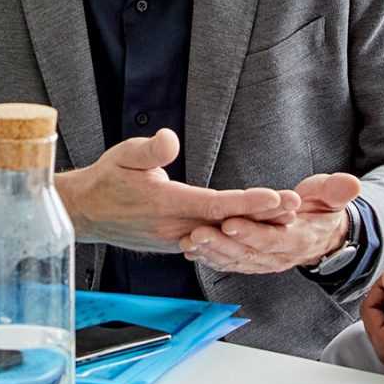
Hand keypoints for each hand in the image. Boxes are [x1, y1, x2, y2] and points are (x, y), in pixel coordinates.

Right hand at [54, 130, 297, 251]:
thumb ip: (149, 150)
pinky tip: (258, 229)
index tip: (276, 197)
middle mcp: (176, 227)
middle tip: (297, 208)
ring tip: (287, 216)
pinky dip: (236, 234)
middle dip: (264, 216)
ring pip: (223, 234)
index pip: (216, 204)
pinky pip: (212, 240)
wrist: (86, 213)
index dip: (248, 202)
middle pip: (228, 223)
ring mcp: (177, 240)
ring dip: (255, 227)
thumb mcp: (123, 155)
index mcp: (166, 204)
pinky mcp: (177, 244)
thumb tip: (171, 139)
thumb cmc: (106, 179)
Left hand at [182, 171, 360, 275]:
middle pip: (247, 253)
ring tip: (188, 242)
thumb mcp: (332, 196)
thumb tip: (352, 184)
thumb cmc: (324, 209)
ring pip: (235, 261)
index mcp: (299, 238)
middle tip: (195, 233)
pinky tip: (191, 251)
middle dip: (220, 244)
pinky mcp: (253, 263)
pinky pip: (230, 264)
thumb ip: (337, 190)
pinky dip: (210, 259)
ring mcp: (265, 262)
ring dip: (210, 253)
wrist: (323, 237)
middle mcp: (280, 256)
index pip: (273, 238)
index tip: (229, 221)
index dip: (251, 232)